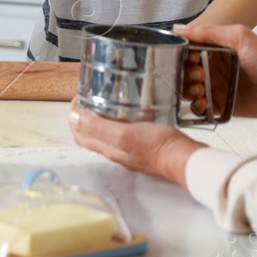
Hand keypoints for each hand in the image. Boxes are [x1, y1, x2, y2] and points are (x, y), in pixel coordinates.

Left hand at [68, 101, 199, 184]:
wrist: (183, 157)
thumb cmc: (156, 146)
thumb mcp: (123, 134)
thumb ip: (98, 127)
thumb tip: (73, 118)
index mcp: (108, 148)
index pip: (80, 134)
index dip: (74, 117)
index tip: (78, 99)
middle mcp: (116, 152)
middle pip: (91, 135)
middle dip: (84, 117)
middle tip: (88, 98)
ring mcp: (130, 151)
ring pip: (107, 134)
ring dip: (100, 119)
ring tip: (104, 102)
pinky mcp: (142, 147)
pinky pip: (123, 134)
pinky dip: (118, 122)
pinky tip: (127, 113)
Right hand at [172, 23, 256, 119]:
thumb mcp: (238, 36)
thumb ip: (208, 32)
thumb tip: (178, 29)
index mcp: (214, 49)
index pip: (186, 52)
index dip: (182, 56)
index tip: (189, 59)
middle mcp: (212, 68)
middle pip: (184, 72)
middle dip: (185, 75)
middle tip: (200, 75)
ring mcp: (216, 87)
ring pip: (189, 91)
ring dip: (188, 91)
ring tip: (201, 89)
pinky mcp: (221, 106)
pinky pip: (200, 109)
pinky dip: (196, 108)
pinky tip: (202, 103)